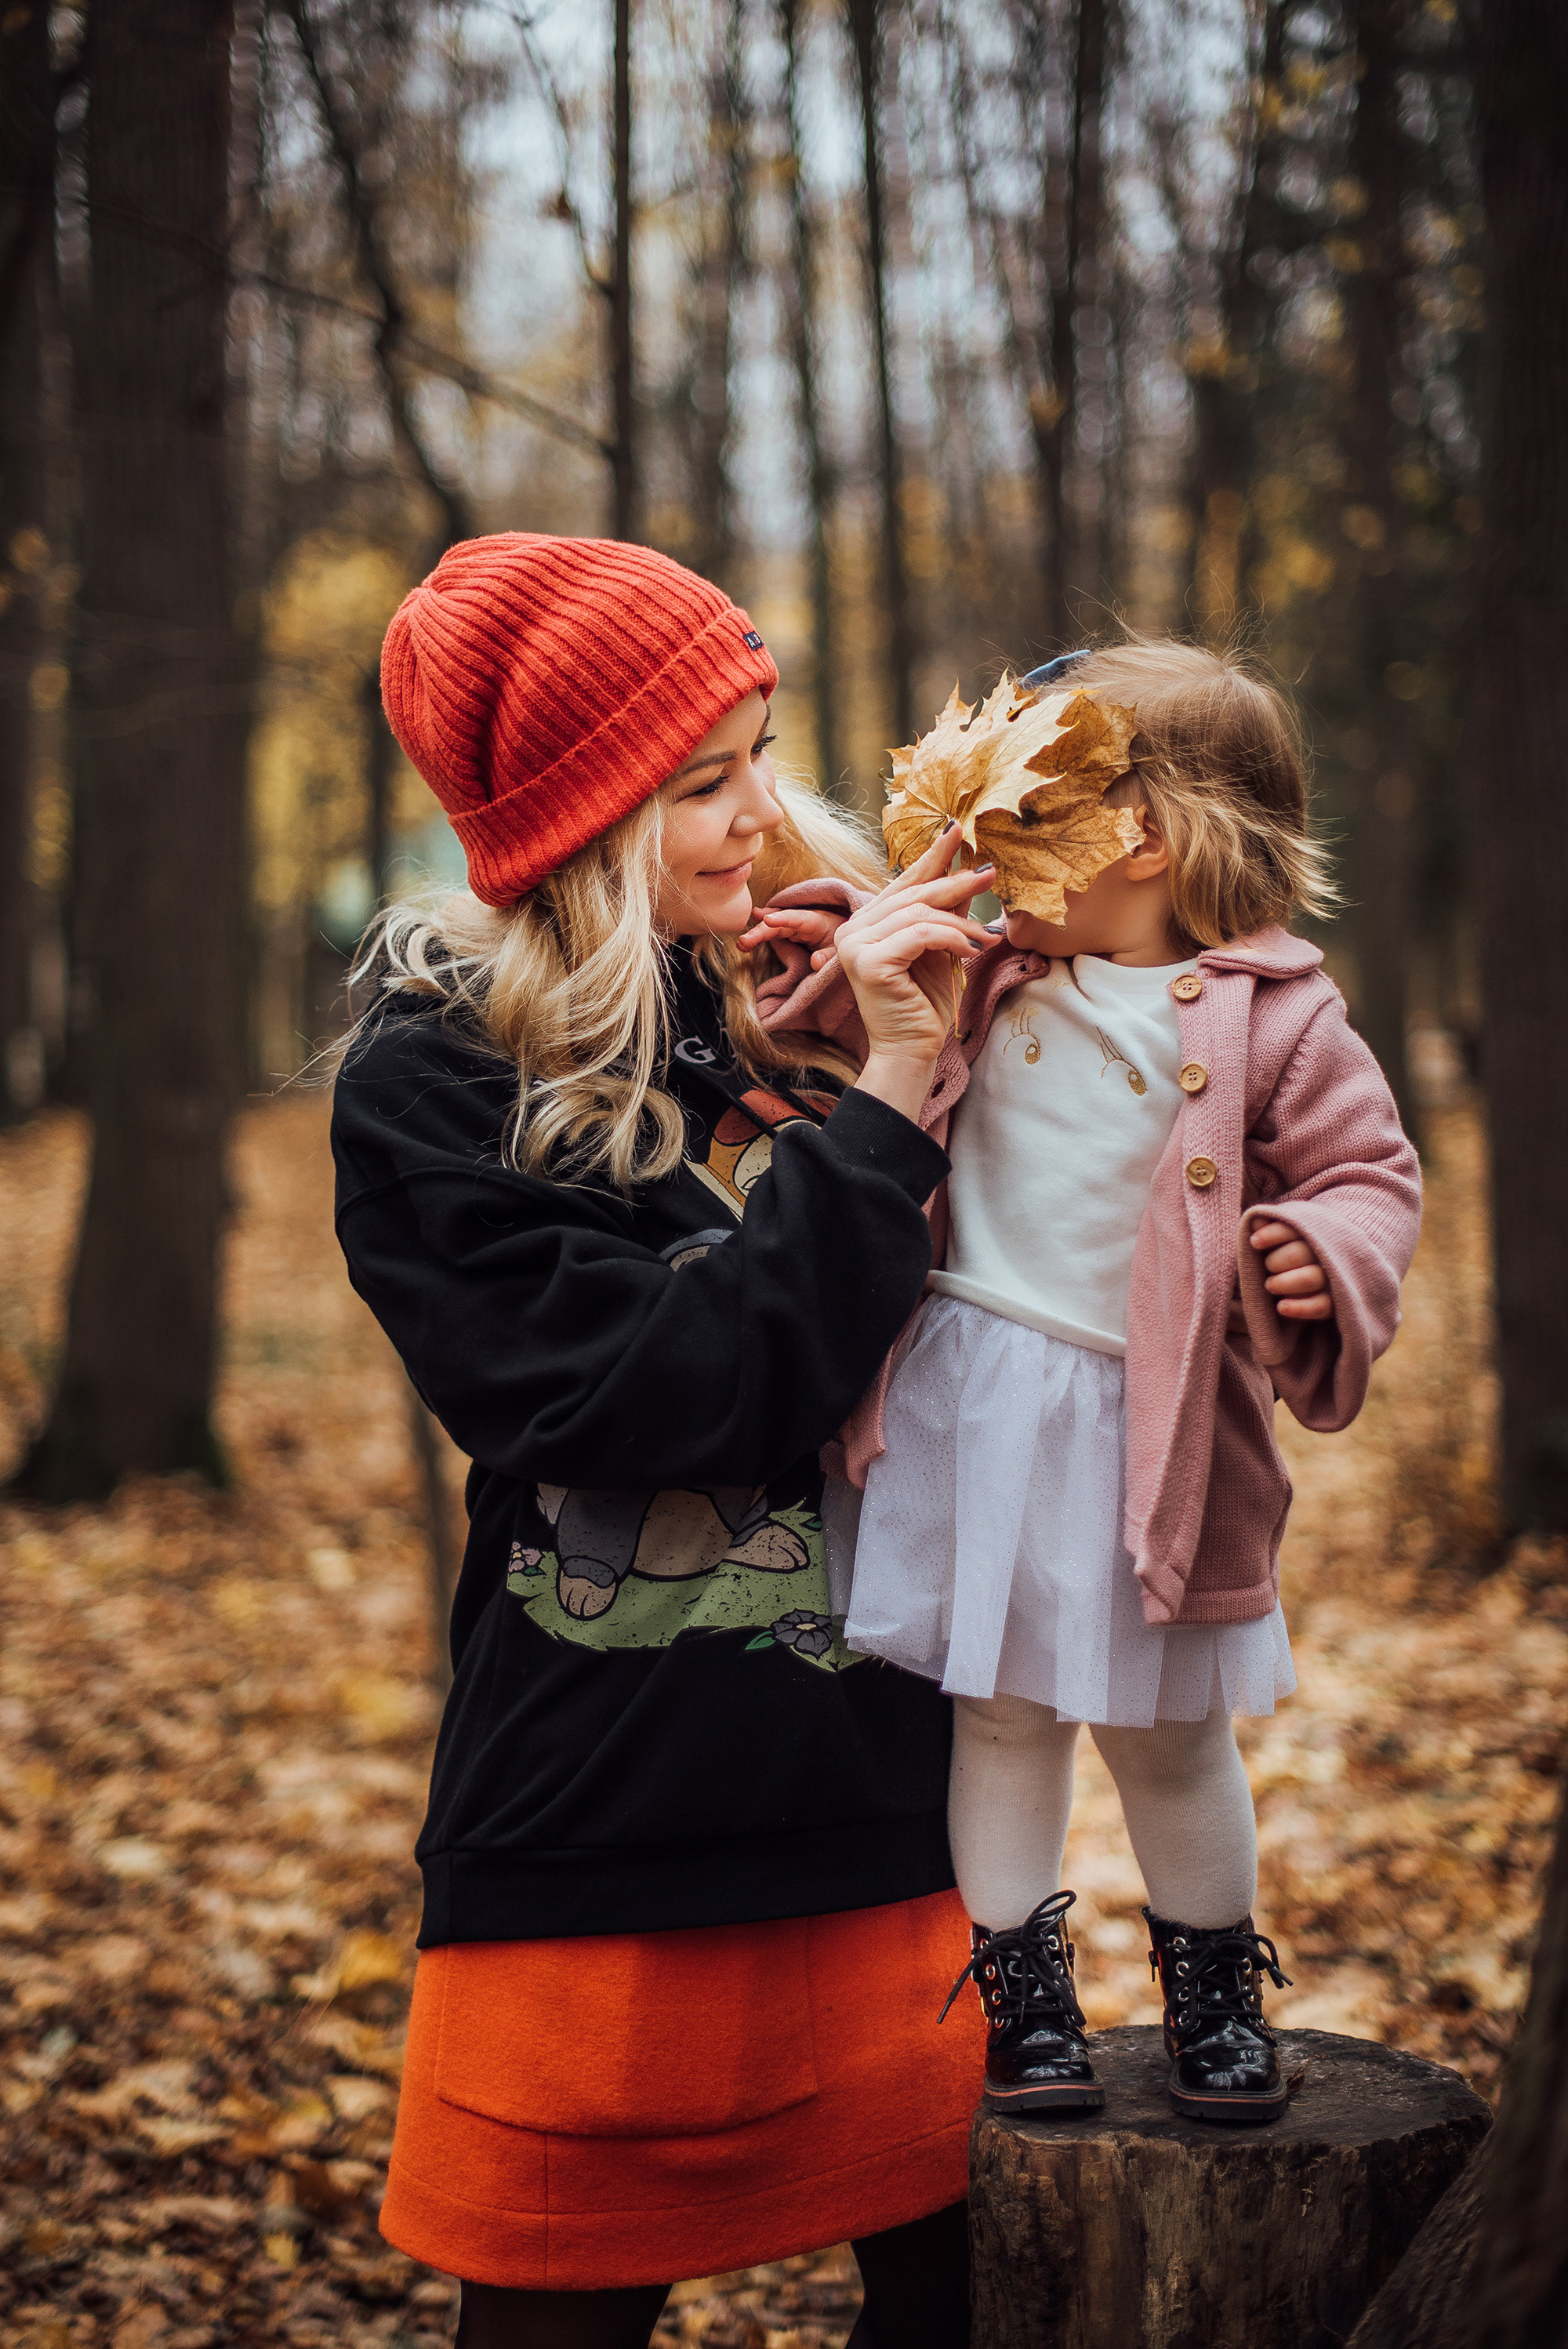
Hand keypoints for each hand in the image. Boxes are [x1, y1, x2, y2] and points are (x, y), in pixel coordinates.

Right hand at [738, 904, 842, 958]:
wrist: (848, 939)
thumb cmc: (844, 944)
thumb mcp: (841, 952)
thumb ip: (829, 956)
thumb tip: (815, 962)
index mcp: (817, 922)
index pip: (796, 918)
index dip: (781, 918)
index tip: (767, 920)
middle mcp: (803, 922)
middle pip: (779, 924)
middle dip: (761, 931)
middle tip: (743, 942)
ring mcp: (796, 927)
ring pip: (774, 928)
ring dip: (757, 934)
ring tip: (742, 943)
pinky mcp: (792, 934)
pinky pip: (775, 931)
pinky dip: (763, 932)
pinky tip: (749, 937)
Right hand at [836, 827, 995, 1119]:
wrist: (912, 1051)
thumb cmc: (925, 1005)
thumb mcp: (942, 949)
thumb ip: (948, 914)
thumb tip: (970, 874)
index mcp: (867, 924)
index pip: (904, 882)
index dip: (932, 856)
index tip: (958, 830)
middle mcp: (853, 929)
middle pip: (912, 893)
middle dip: (955, 883)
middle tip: (990, 874)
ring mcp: (855, 944)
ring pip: (918, 912)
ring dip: (961, 922)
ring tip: (988, 938)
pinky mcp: (867, 961)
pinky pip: (919, 934)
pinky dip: (951, 939)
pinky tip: (972, 951)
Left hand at [1249, 1219, 1333, 1322]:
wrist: (1327, 1273)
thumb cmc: (1294, 1250)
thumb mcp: (1286, 1235)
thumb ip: (1271, 1227)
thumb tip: (1254, 1221)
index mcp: (1315, 1231)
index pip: (1293, 1228)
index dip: (1271, 1234)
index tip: (1254, 1241)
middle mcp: (1327, 1252)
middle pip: (1298, 1253)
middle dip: (1275, 1261)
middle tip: (1267, 1267)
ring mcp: (1335, 1277)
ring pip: (1310, 1278)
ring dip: (1284, 1282)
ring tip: (1269, 1285)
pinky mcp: (1337, 1302)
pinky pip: (1321, 1306)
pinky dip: (1300, 1308)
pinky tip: (1281, 1307)